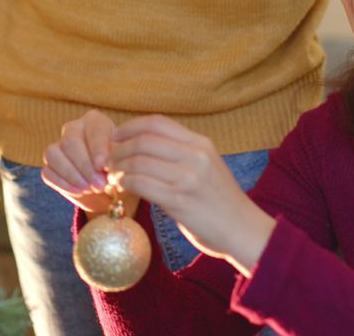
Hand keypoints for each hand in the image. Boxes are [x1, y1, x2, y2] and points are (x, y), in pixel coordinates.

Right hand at [42, 110, 116, 214]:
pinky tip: (80, 192)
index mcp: (95, 121)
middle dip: (85, 166)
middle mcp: (73, 129)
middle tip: (99, 184)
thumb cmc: (119, 170)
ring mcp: (58, 147)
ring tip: (90, 189)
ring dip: (72, 174)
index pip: (93, 129)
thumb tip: (104, 165)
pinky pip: (48, 172)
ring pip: (54, 154)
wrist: (110, 190)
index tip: (103, 166)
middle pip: (70, 142)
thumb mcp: (124, 162)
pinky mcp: (50, 166)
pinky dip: (63, 184)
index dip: (97, 148)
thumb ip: (115, 159)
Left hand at [108, 115, 274, 274]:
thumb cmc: (221, 202)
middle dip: (119, 149)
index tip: (115, 135)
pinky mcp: (179, 200)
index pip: (157, 123)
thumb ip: (180, 154)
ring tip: (114, 176)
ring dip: (119, 168)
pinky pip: (141, 184)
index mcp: (201, 144)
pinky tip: (123, 188)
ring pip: (138, 162)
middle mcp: (195, 156)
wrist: (244, 231)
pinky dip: (126, 183)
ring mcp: (187, 177)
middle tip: (109, 160)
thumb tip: (141, 147)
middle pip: (143, 141)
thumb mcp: (206, 167)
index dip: (131, 126)